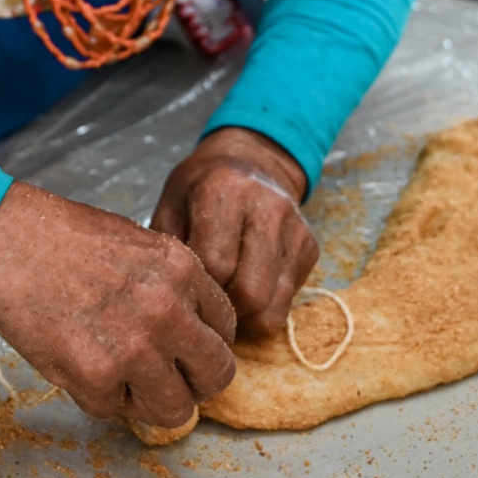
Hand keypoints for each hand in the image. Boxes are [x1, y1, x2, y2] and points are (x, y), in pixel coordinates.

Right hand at [0, 180, 236, 427]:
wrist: (6, 240)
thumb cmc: (63, 237)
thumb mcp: (138, 243)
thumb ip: (171, 284)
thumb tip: (190, 330)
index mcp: (182, 268)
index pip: (226, 327)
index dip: (203, 341)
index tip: (185, 347)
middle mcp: (167, 309)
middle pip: (216, 374)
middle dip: (194, 380)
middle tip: (167, 375)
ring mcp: (135, 348)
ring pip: (175, 409)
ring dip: (151, 400)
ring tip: (122, 376)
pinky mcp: (97, 379)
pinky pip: (117, 411)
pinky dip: (101, 397)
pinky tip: (81, 361)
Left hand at [152, 127, 317, 339]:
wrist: (251, 160)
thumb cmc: (201, 188)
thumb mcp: (171, 204)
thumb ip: (167, 247)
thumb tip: (172, 299)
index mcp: (225, 190)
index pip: (215, 263)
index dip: (196, 287)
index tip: (185, 287)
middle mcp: (267, 206)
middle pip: (250, 292)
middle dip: (224, 310)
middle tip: (206, 302)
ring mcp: (294, 227)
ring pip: (272, 307)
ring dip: (245, 317)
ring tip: (225, 301)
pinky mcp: (310, 247)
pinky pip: (287, 304)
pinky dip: (263, 309)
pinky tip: (245, 287)